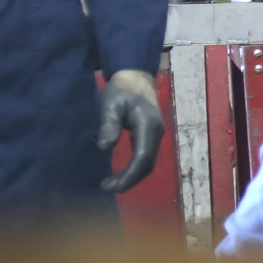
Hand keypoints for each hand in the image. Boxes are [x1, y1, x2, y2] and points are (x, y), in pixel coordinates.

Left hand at [98, 70, 165, 193]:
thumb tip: (105, 148)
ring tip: (110, 184)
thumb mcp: (111, 104)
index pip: (142, 157)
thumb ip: (109, 125)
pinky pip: (144, 156)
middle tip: (107, 188)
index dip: (130, 175)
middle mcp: (156, 133)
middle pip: (146, 164)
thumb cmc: (122, 88)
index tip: (114, 187)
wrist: (135, 75)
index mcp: (148, 126)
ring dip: (131, 176)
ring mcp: (155, 135)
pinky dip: (133, 168)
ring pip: (147, 162)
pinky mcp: (150, 135)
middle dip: (129, 179)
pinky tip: (119, 173)